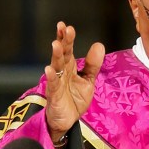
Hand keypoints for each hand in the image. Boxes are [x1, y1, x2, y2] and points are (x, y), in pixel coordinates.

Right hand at [44, 22, 104, 142]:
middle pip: (61, 54)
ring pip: (55, 67)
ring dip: (56, 55)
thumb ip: (92, 65)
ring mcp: (56, 83)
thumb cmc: (75, 99)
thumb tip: (99, 45)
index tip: (68, 27)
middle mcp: (61, 73)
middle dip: (62, 41)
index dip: (67, 38)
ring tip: (56, 44)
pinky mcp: (54, 96)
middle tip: (63, 28)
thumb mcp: (88, 81)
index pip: (68, 50)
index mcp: (69, 67)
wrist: (68, 122)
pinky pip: (52, 85)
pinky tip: (49, 69)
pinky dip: (51, 77)